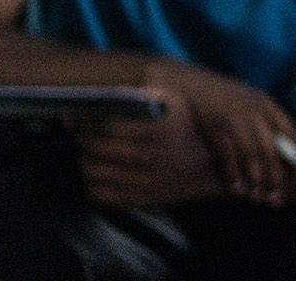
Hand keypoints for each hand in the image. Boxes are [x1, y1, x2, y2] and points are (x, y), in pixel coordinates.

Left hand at [74, 87, 225, 206]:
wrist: (216, 169)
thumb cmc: (193, 130)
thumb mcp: (178, 104)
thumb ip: (147, 95)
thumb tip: (110, 94)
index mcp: (155, 130)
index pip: (104, 125)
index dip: (85, 121)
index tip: (79, 116)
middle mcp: (147, 157)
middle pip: (92, 149)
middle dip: (82, 139)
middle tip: (81, 133)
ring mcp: (141, 182)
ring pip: (90, 172)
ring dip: (84, 160)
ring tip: (90, 152)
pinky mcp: (138, 201)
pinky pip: (98, 194)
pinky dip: (92, 182)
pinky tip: (99, 171)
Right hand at [141, 58, 295, 204]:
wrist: (189, 83)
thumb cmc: (223, 97)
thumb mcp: (250, 100)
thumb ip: (267, 120)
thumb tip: (288, 146)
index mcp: (266, 103)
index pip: (289, 132)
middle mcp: (254, 110)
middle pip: (271, 148)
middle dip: (276, 177)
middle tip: (279, 198)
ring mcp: (234, 118)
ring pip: (251, 155)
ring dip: (256, 180)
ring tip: (259, 198)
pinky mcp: (214, 126)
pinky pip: (227, 155)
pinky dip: (233, 174)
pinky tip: (237, 189)